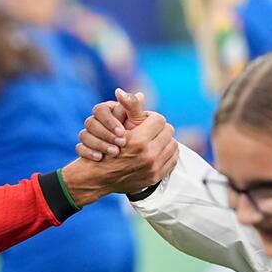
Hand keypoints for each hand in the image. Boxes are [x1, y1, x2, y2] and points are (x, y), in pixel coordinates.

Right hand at [61, 111, 178, 204]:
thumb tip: (141, 94)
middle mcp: (149, 155)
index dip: (151, 118)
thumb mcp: (115, 126)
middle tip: (150, 130)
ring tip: (154, 140)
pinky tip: (159, 150)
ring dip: (165, 140)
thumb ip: (129, 108)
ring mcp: (154, 167)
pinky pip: (173, 159)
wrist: (98, 177)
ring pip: (173, 144)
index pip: (159, 119)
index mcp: (139, 141)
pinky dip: (168, 153)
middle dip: (159, 128)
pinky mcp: (157, 176)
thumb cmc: (105, 148)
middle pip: (168, 131)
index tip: (145, 121)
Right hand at [75, 89, 146, 160]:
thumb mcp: (138, 119)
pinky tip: (100, 157)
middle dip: (106, 134)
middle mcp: (95, 121)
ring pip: (84, 135)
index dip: (110, 121)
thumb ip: (133, 106)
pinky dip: (89, 153)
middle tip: (122, 143)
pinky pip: (80, 149)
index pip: (100, 110)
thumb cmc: (139, 133)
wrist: (134, 155)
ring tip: (115, 152)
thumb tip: (135, 93)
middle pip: (90, 123)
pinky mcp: (85, 148)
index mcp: (106, 110)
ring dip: (100, 144)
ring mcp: (88, 135)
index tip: (122, 132)